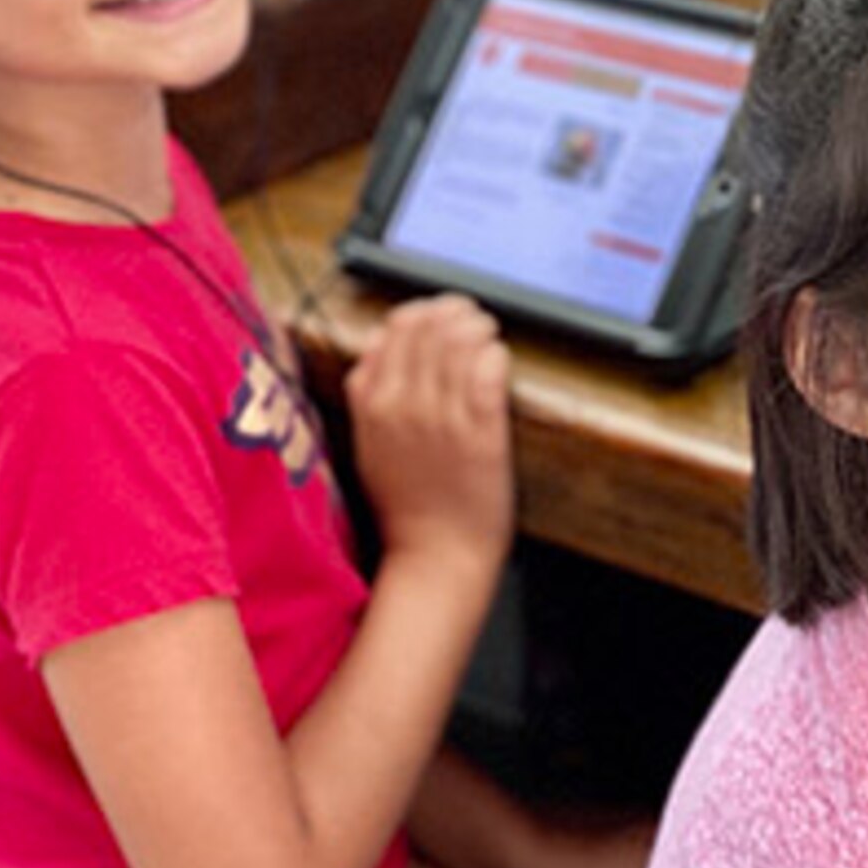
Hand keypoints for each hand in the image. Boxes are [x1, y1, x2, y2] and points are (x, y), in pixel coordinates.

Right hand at [344, 294, 513, 571]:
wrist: (437, 556)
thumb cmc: (408, 504)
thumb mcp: (369, 444)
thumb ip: (369, 393)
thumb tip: (378, 344)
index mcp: (372, 403)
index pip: (395, 326)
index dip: (424, 312)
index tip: (441, 316)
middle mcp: (402, 404)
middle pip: (428, 325)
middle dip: (456, 313)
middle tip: (473, 320)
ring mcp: (441, 418)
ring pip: (459, 339)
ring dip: (479, 328)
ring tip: (488, 337)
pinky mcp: (481, 432)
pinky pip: (488, 370)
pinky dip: (496, 354)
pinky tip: (498, 359)